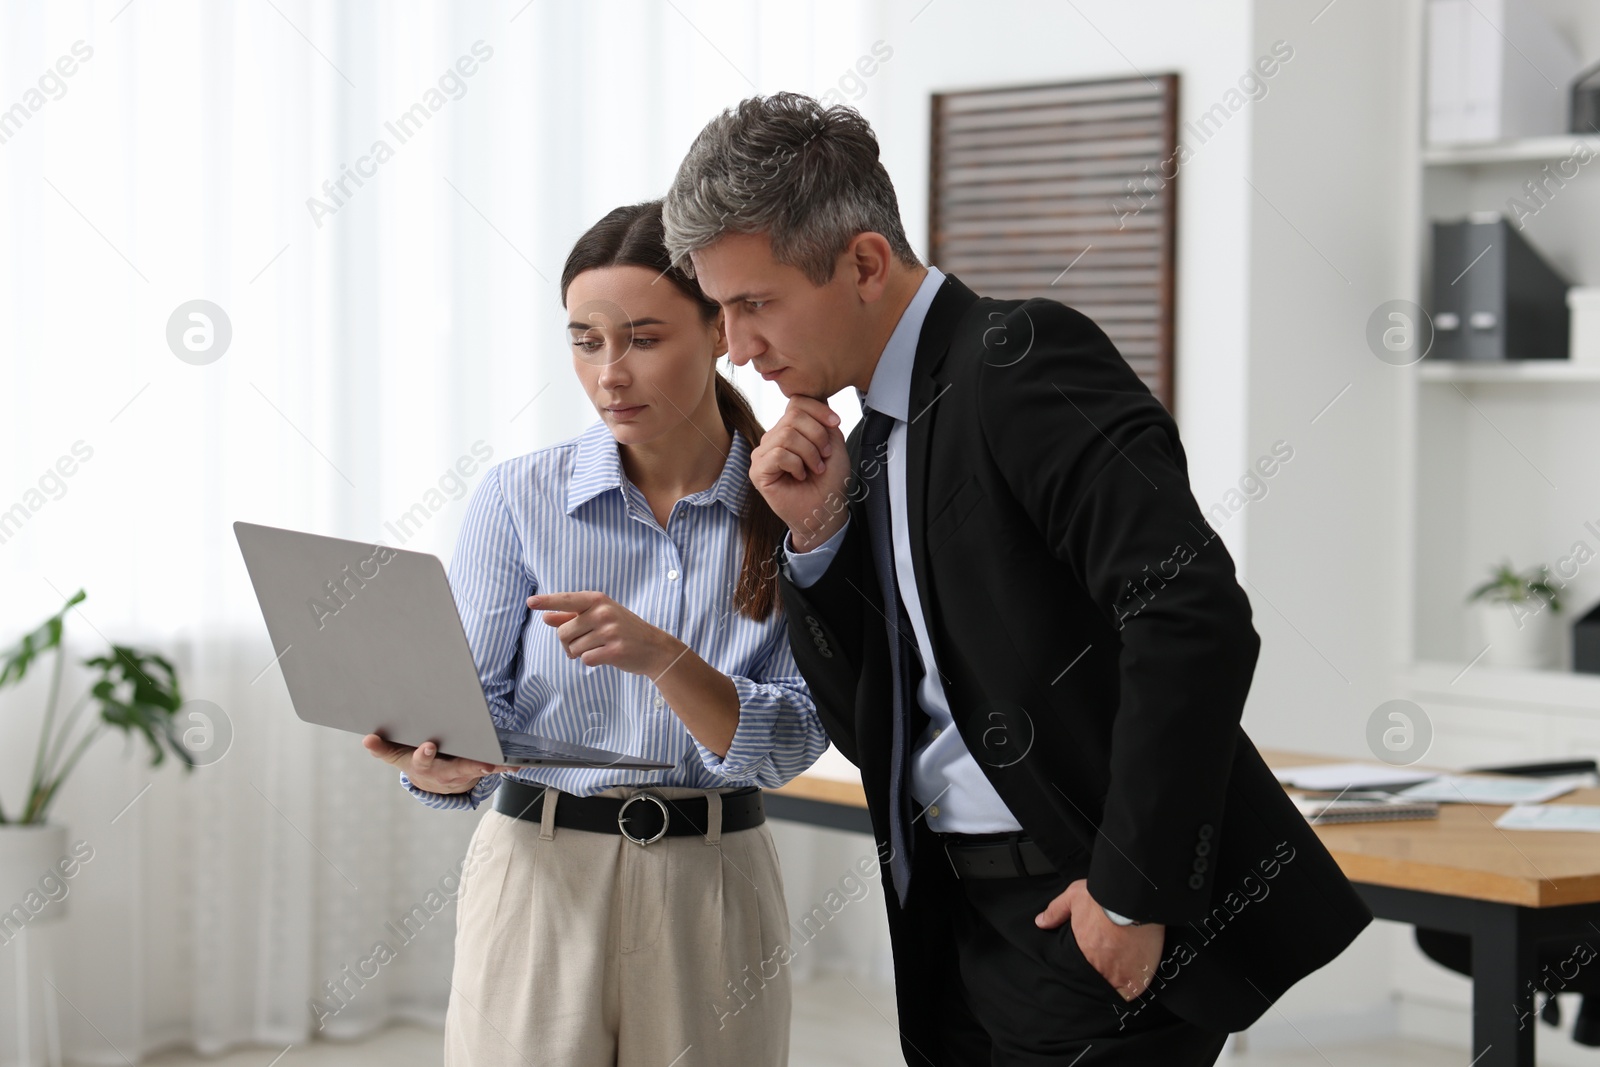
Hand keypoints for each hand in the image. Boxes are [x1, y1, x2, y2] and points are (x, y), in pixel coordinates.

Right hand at [362, 733, 516, 794]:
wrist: (430, 780)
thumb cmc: (411, 759)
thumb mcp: (394, 755)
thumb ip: (381, 747)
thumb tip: (367, 739)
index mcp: (423, 767)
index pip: (422, 761)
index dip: (424, 754)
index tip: (428, 746)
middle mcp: (444, 774)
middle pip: (456, 769)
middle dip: (468, 765)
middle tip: (482, 762)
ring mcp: (462, 774)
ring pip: (476, 770)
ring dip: (491, 767)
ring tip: (504, 762)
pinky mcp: (476, 771)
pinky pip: (490, 769)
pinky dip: (502, 767)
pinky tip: (516, 764)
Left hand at [529, 591, 680, 676]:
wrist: (654, 648)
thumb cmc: (623, 630)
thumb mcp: (599, 617)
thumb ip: (572, 616)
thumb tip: (546, 617)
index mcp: (598, 600)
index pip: (566, 600)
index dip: (547, 601)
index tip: (530, 602)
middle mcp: (602, 612)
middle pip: (563, 632)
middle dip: (568, 643)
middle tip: (584, 644)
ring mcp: (609, 631)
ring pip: (573, 648)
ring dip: (580, 653)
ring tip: (598, 648)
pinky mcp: (614, 650)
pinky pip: (585, 660)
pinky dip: (591, 661)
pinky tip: (605, 656)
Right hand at [748, 396, 849, 551]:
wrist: (826, 510)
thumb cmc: (829, 481)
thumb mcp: (833, 444)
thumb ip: (822, 422)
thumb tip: (816, 401)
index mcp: (790, 429)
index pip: (796, 402)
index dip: (818, 409)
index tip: (836, 423)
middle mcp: (773, 438)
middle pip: (793, 416)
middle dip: (817, 435)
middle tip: (825, 456)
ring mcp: (763, 454)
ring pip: (786, 435)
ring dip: (809, 453)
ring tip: (815, 468)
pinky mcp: (758, 471)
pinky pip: (778, 454)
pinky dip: (796, 465)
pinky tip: (799, 476)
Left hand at [1034, 879, 1164, 1000]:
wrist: (1131, 899)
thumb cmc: (1103, 897)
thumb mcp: (1074, 896)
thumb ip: (1056, 911)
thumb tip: (1041, 922)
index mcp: (1083, 952)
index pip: (1079, 971)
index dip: (1084, 970)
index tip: (1089, 966)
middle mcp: (1099, 968)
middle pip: (1097, 980)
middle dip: (1100, 976)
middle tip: (1107, 968)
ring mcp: (1119, 975)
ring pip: (1115, 989)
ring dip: (1117, 984)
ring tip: (1122, 975)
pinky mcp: (1138, 976)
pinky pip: (1133, 992)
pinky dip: (1133, 989)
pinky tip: (1134, 981)